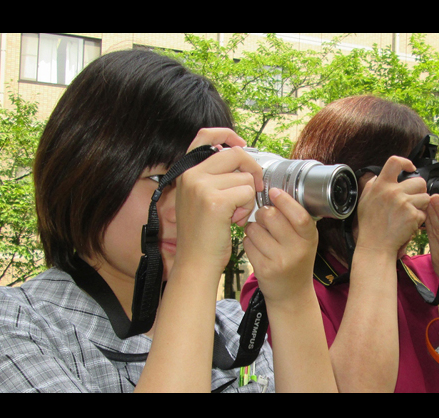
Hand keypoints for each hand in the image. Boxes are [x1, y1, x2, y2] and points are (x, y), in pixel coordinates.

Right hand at [174, 128, 263, 273]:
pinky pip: (248, 192)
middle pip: (235, 154)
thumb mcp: (198, 198)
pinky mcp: (216, 200)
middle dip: (251, 170)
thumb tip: (237, 153)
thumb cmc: (202, 234)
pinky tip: (235, 221)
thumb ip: (211, 176)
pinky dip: (248, 208)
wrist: (195, 262)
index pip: (205, 135)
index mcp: (185, 171)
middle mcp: (191, 175)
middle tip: (252, 190)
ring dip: (248, 197)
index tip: (241, 143)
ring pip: (245, 176)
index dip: (227, 134)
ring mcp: (201, 186)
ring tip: (234, 215)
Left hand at [243, 187, 318, 305]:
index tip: (274, 192)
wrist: (292, 293)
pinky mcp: (263, 269)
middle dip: (263, 212)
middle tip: (265, 217)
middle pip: (271, 216)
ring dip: (253, 228)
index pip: (299, 215)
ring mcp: (279, 261)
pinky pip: (247, 243)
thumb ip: (295, 218)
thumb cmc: (296, 259)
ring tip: (261, 235)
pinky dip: (248, 241)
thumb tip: (276, 192)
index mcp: (309, 238)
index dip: (285, 201)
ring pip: (254, 229)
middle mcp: (297, 250)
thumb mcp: (305, 240)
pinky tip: (257, 247)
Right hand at [355, 156, 429, 256]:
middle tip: (412, 200)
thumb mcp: (364, 201)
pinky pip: (425, 213)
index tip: (410, 168)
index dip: (406, 162)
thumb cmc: (369, 225)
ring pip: (426, 197)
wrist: (375, 245)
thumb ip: (372, 186)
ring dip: (421, 205)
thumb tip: (379, 175)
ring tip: (410, 214)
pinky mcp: (413, 216)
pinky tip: (408, 224)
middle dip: (419, 191)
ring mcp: (404, 203)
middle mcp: (393, 192)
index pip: (395, 162)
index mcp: (381, 185)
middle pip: (419, 181)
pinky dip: (420, 219)